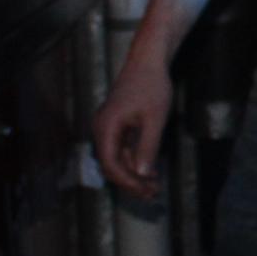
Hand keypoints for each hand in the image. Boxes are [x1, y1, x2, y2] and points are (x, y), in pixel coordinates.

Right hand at [94, 41, 174, 201]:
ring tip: (154, 187)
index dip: (127, 180)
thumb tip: (142, 173)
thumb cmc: (152, 86)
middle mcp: (102, 128)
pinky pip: (122, 149)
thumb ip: (147, 147)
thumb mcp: (154, 119)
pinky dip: (134, 161)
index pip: (110, 162)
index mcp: (106, 126)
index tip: (145, 190)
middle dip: (130, 181)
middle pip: (111, 164)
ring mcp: (108, 127)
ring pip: (117, 158)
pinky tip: (150, 172)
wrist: (148, 61)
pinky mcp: (117, 125)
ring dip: (133, 173)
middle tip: (152, 194)